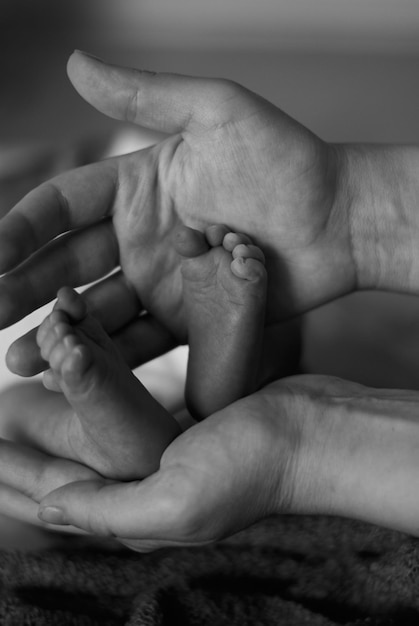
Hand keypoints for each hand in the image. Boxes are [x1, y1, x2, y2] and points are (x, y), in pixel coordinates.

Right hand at [0, 51, 354, 375]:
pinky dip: (110, 359)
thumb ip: (146, 97)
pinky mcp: (192, 319)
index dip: (20, 229)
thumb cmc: (287, 161)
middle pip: (68, 264)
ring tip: (17, 359)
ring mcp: (165, 282)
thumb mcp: (216, 113)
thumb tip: (74, 63)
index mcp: (138, 188)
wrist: (340, 221)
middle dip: (24, 289)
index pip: (62, 207)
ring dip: (58, 335)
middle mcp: (143, 237)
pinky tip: (75, 374)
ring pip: (99, 311)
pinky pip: (144, 342)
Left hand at [3, 375, 418, 548]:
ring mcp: (165, 459)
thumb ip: (109, 510)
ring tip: (19, 396)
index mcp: (139, 515)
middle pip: (66, 470)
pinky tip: (78, 382)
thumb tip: (48, 509)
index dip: (10, 477)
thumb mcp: (177, 499)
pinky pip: (123, 416)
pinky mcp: (182, 429)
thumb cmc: (254, 466)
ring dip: (53, 421)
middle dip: (21, 452)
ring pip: (90, 440)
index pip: (56, 498)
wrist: (313, 432)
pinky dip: (93, 402)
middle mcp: (147, 490)